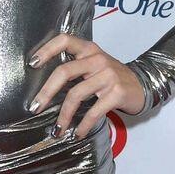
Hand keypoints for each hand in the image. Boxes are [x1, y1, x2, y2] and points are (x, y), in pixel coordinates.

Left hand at [28, 33, 147, 137]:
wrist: (142, 86)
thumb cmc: (112, 77)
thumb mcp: (95, 65)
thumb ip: (75, 66)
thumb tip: (44, 86)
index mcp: (89, 49)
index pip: (64, 40)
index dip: (46, 50)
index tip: (32, 64)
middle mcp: (98, 59)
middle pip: (65, 72)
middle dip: (46, 92)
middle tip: (35, 107)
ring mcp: (108, 75)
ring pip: (76, 95)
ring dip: (64, 115)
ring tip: (57, 129)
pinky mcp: (116, 93)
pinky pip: (93, 111)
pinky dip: (83, 125)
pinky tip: (77, 133)